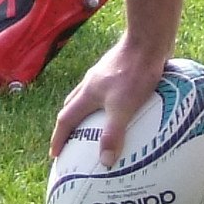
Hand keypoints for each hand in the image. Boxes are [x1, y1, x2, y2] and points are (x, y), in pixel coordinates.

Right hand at [51, 35, 169, 166]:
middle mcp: (91, 83)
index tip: (55, 155)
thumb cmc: (135, 73)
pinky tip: (122, 109)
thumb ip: (113, 134)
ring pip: (88, 97)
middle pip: (72, 106)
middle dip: (68, 125)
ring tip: (93, 127)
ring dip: (85, 112)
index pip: (65, 119)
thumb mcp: (123, 107)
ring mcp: (104, 75)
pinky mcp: (119, 70)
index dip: (58, 138)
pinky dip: (105, 104)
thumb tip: (104, 162)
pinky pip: (106, 91)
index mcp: (87, 93)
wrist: (148, 41)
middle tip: (70, 142)